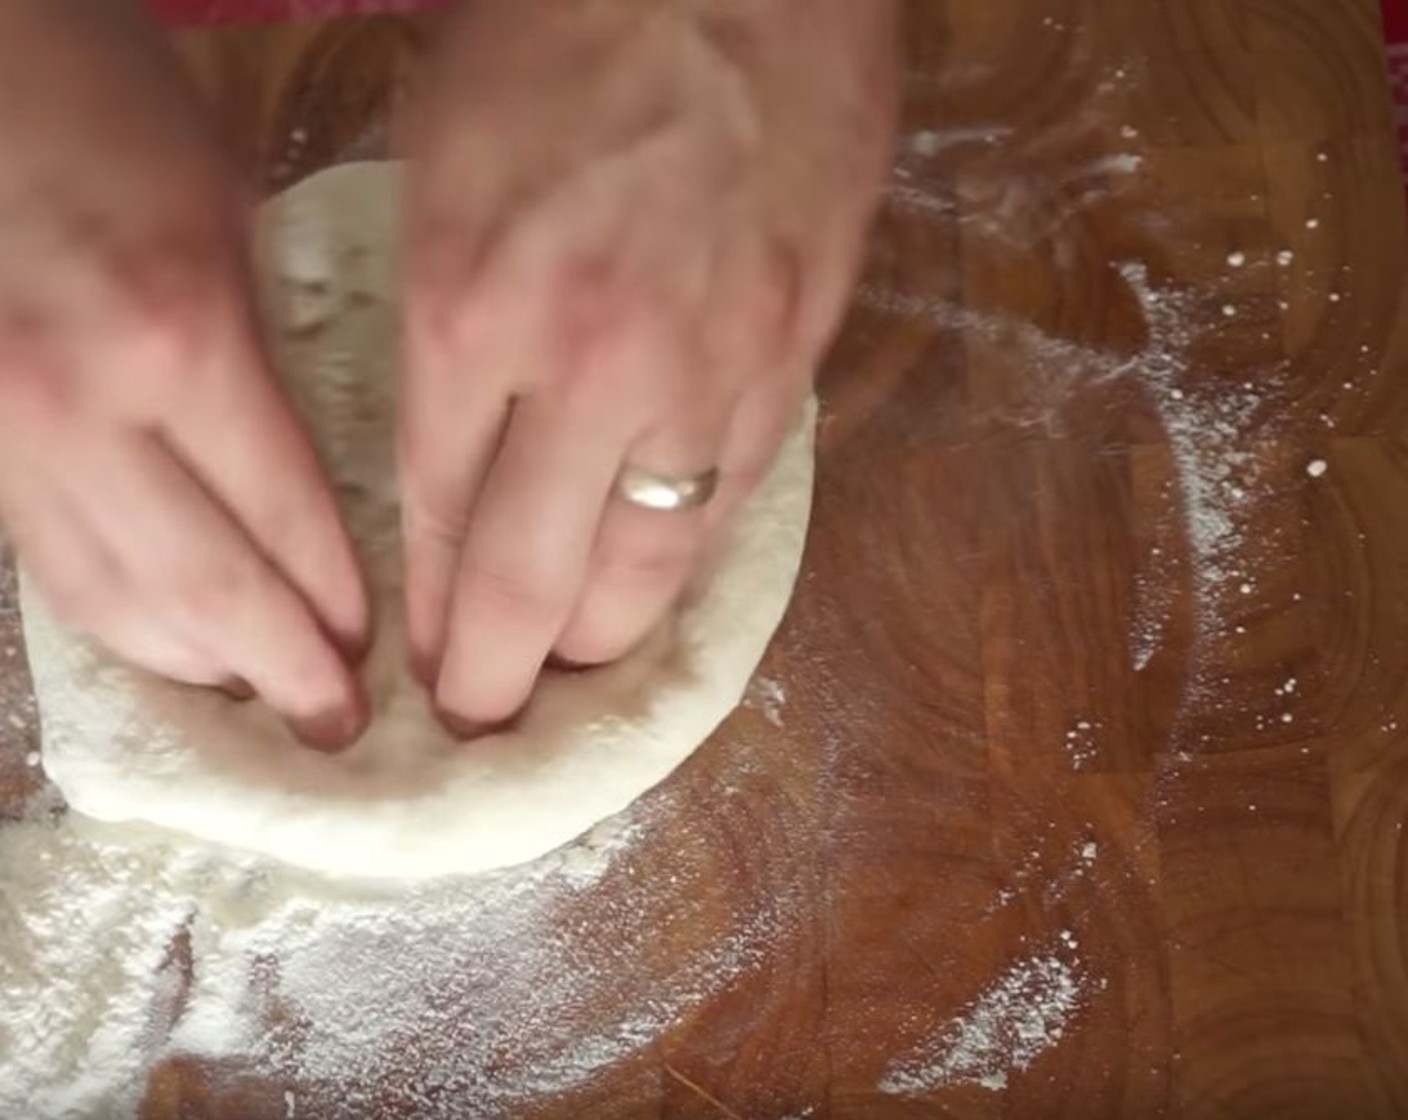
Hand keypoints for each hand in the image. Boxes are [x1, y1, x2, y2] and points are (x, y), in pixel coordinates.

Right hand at [0, 3, 369, 748]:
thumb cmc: (108, 105)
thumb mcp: (226, 208)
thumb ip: (268, 349)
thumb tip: (311, 471)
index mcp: (174, 338)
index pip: (278, 513)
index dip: (330, 596)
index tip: (373, 649)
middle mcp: (82, 405)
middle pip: (199, 582)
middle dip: (276, 666)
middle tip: (333, 724)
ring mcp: (9, 432)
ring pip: (109, 594)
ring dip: (195, 663)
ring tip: (260, 702)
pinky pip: (49, 564)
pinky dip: (115, 621)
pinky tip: (166, 647)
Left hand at [400, 0, 897, 731]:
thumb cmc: (571, 21)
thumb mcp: (444, 148)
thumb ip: (443, 303)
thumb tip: (457, 418)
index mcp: (472, 301)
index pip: (435, 509)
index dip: (423, 606)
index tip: (418, 663)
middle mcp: (586, 365)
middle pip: (531, 574)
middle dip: (495, 670)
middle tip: (480, 716)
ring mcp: (703, 370)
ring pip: (646, 565)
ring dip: (598, 641)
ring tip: (569, 677)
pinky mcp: (793, 356)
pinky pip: (730, 502)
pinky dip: (687, 565)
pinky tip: (662, 592)